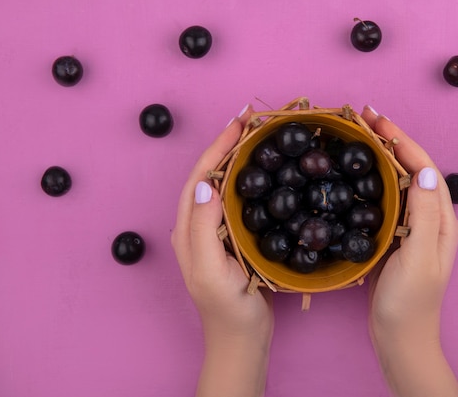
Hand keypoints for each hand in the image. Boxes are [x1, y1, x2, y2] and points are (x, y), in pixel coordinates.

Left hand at [171, 105, 272, 396]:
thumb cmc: (226, 308)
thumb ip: (203, 228)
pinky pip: (242, 199)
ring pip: (227, 184)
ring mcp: (217, 230)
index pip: (201, 176)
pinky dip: (253, 178)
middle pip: (212, 173)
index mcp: (188, 228)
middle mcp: (199, 224)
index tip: (241, 121)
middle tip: (253, 118)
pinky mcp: (235, 238)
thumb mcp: (210, 269)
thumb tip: (205, 184)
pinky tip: (268, 171)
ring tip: (260, 134)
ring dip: (240, 156)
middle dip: (229, 143)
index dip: (218, 146)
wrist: (241, 339)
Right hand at [360, 107, 457, 396]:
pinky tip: (358, 174)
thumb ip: (425, 215)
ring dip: (381, 155)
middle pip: (413, 169)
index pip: (424, 168)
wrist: (400, 338)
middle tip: (364, 118)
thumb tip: (426, 171)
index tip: (377, 120)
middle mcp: (431, 219)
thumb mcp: (419, 258)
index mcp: (442, 220)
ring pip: (399, 181)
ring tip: (359, 136)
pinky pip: (386, 199)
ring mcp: (413, 228)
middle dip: (391, 140)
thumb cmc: (410, 303)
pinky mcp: (396, 237)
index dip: (402, 141)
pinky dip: (373, 179)